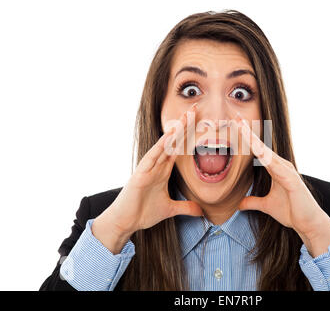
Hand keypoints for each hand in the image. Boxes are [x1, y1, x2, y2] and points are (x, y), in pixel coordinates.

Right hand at [92, 103, 202, 253]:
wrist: (125, 222)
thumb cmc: (143, 212)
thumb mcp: (170, 209)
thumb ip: (186, 207)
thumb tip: (201, 211)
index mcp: (163, 170)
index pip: (179, 148)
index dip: (189, 136)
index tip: (200, 123)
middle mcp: (156, 165)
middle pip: (173, 141)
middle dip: (184, 126)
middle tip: (195, 110)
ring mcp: (148, 167)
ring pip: (164, 145)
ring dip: (175, 131)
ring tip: (185, 117)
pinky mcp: (140, 174)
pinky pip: (152, 157)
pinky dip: (160, 146)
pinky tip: (169, 136)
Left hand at [235, 113, 329, 256]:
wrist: (308, 223)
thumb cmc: (291, 211)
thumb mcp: (266, 206)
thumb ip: (253, 202)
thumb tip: (239, 203)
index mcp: (275, 168)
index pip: (258, 150)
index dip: (247, 138)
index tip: (236, 125)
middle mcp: (281, 166)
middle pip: (262, 146)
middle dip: (249, 133)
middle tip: (237, 118)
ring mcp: (288, 172)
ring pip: (268, 153)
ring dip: (255, 141)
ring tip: (244, 129)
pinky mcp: (293, 182)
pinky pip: (278, 169)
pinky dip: (268, 160)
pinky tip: (260, 153)